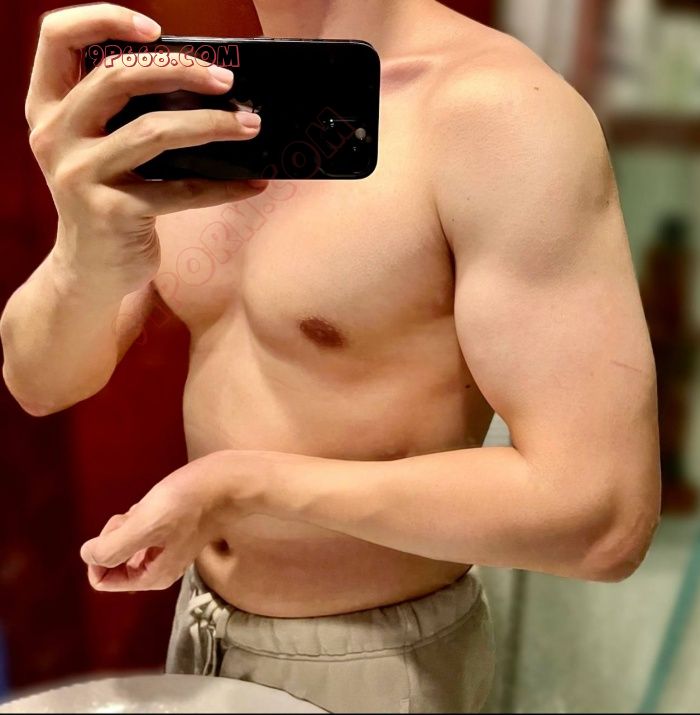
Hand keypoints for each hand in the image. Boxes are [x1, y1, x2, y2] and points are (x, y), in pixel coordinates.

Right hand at [26, 3, 266, 295]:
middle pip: (117, 77)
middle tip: (227, 81)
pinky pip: (182, 190)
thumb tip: (202, 86)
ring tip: (251, 125)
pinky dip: (224, 186)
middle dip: (181, 71)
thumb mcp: (97, 151)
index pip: (56, 36)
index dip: (103, 18)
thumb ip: (123, 115)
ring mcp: (81, 176)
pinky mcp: (114, 213)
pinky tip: (252, 183)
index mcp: (49, 109)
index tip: (156, 29)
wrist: (90, 270)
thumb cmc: (107, 200)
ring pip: (155, 131)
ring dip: (212, 125)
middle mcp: (55, 136)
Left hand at [80, 456, 234, 591]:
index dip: (100, 552)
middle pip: (113, 559)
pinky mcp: (174, 531)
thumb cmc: (188, 503)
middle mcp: (159, 568)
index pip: (102, 579)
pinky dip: (142, 513)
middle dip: (117, 534)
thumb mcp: (145, 525)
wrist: (227, 483)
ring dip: (131, 521)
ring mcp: (167, 549)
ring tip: (152, 506)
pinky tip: (159, 501)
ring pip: (127, 541)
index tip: (121, 528)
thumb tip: (89, 555)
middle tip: (138, 514)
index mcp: (152, 577)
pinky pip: (142, 528)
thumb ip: (111, 548)